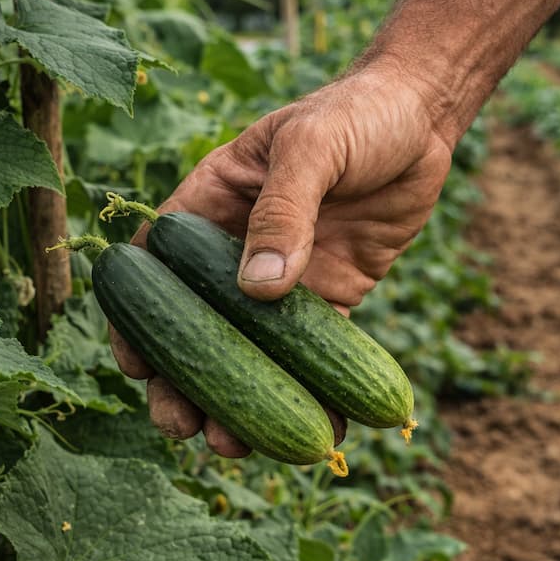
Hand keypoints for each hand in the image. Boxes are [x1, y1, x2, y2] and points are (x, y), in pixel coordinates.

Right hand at [113, 64, 454, 455]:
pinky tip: (321, 431)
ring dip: (242, 400)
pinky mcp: (331, 298)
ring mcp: (286, 279)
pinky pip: (316, 355)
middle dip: (184, 381)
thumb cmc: (355, 114)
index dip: (138, 320)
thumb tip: (256, 290)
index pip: (158, 268)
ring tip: (236, 446)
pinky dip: (315, 393)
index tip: (136, 366)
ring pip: (252, 352)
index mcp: (211, 203)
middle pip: (198, 325)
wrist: (423, 119)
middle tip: (182, 426)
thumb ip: (283, 211)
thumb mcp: (312, 147)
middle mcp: (238, 249)